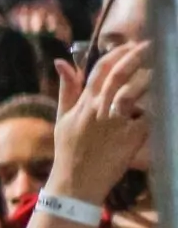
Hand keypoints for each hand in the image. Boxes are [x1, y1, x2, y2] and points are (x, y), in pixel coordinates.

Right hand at [49, 42, 152, 205]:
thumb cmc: (69, 150)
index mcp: (83, 104)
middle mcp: (98, 110)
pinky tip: (165, 99)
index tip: (131, 45)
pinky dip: (157, 108)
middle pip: (117, 76)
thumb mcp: (62, 118)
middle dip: (135, 57)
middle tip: (151, 45)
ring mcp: (113, 125)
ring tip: (162, 68)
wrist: (76, 182)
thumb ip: (67, 89)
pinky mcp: (129, 139)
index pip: (99, 70)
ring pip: (132, 93)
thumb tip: (61, 61)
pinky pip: (147, 118)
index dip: (116, 54)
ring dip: (148, 78)